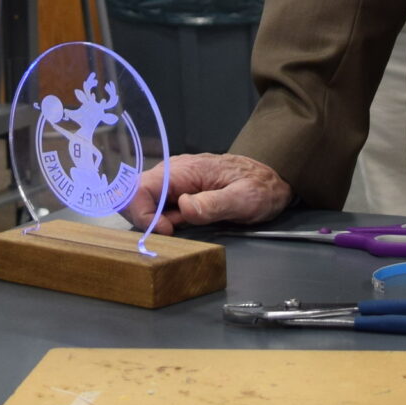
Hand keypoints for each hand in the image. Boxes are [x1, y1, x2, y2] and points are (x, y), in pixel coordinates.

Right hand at [122, 153, 291, 233]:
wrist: (272, 180)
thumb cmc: (260, 187)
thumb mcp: (244, 199)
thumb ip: (214, 204)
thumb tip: (184, 208)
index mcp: (184, 171)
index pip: (140, 187)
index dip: (143, 212)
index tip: (168, 230)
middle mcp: (172, 174)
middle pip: (134, 196)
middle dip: (144, 219)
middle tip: (172, 233)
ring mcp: (173, 184)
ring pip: (142, 203)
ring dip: (152, 222)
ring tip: (179, 229)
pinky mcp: (176, 194)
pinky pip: (155, 207)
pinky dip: (159, 222)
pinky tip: (178, 227)